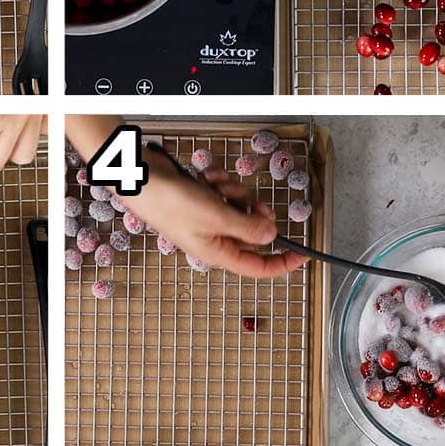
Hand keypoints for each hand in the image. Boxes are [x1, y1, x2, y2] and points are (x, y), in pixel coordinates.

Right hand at [121, 152, 308, 278]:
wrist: (141, 178)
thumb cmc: (170, 203)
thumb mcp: (218, 217)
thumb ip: (249, 228)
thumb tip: (272, 237)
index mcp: (217, 252)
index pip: (258, 267)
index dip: (282, 263)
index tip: (303, 255)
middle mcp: (213, 239)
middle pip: (251, 233)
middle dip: (255, 213)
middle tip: (254, 203)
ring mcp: (206, 219)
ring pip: (239, 208)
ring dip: (234, 192)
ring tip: (218, 186)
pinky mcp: (200, 200)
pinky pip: (223, 193)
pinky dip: (218, 182)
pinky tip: (206, 178)